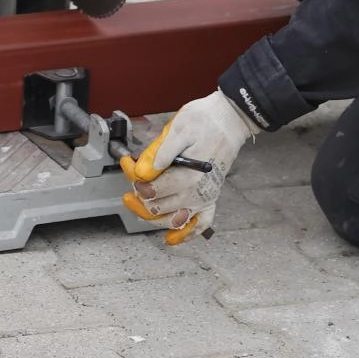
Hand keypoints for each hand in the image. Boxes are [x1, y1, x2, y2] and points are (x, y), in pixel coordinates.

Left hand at [119, 90, 255, 242]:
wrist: (231, 119)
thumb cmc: (206, 121)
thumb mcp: (179, 128)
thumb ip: (161, 153)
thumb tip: (143, 172)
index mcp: (188, 177)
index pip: (152, 191)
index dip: (135, 181)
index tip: (127, 165)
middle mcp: (198, 193)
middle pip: (159, 208)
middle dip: (139, 197)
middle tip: (130, 180)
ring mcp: (205, 198)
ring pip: (173, 221)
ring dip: (153, 217)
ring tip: (137, 204)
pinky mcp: (211, 198)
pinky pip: (200, 225)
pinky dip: (185, 234)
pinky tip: (171, 238)